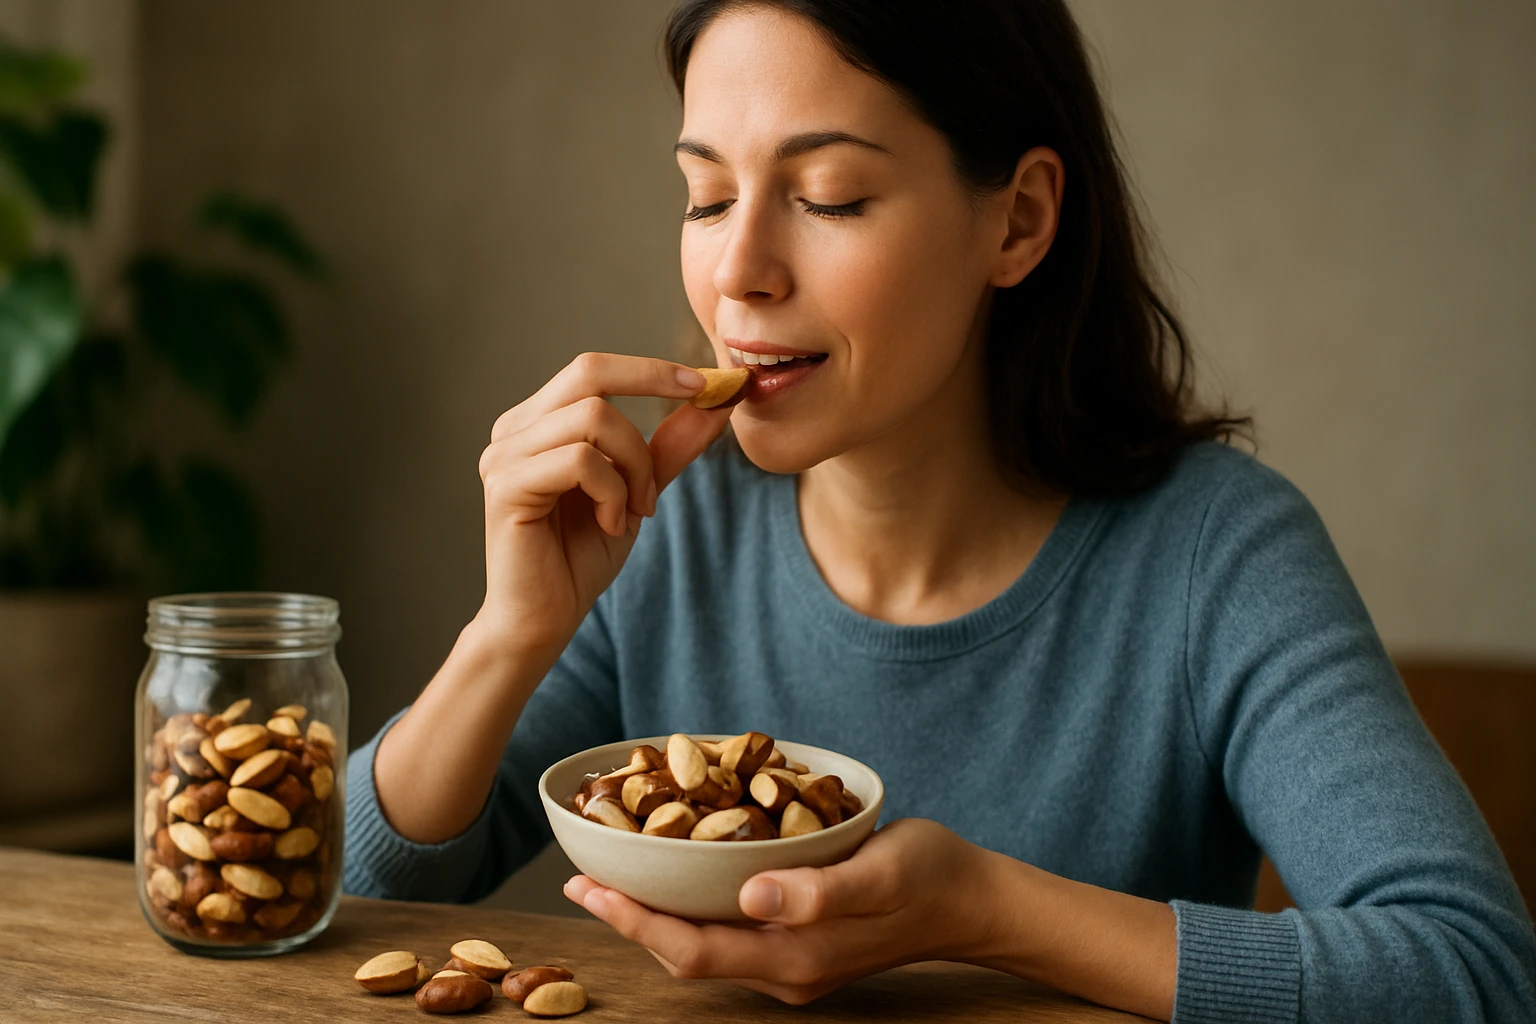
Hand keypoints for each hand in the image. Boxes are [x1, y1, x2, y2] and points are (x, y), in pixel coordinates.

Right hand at [474, 352, 730, 656]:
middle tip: (689, 431)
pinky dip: (612, 492)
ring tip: (634, 510)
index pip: (591, 368)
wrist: (545, 620)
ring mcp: (504, 456)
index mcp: (537, 423)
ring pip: (594, 418)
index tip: (707, 382)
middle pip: (589, 374)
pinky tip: (610, 523)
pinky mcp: (505, 486)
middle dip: (650, 395)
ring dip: (634, 466)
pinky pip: (580, 461)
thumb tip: (715, 402)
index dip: (649, 368)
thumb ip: (667, 448)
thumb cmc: (580, 558)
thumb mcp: (636, 492)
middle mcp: (513, 430)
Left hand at [563, 819, 995, 1003]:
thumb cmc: (930, 875)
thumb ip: (820, 890)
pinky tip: (681, 872)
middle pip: (686, 953)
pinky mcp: (800, 943)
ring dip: (656, 913)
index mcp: (794, 957)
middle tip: (580, 875)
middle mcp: (784, 970)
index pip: (691, 949)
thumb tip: (752, 897)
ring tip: (615, 872)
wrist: (974, 900)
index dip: (635, 921)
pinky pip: (729, 933)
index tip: (588, 885)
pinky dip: (693, 907)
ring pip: (704, 945)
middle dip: (629, 918)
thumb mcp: (882, 874)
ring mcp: (792, 962)